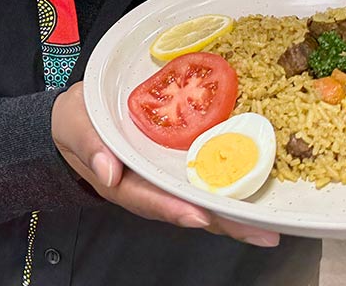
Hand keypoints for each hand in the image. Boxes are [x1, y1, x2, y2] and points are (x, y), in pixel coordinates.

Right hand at [51, 82, 278, 246]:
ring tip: (270, 222)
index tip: (200, 216)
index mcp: (122, 183)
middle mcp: (150, 186)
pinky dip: (231, 182)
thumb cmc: (78, 120)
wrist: (82, 113)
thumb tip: (108, 172)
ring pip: (202, 198)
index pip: (150, 199)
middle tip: (260, 232)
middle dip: (224, 222)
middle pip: (188, 209)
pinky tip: (258, 187)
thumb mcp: (75, 124)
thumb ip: (89, 144)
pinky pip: (205, 176)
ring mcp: (167, 177)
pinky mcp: (179, 163)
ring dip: (235, 211)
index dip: (175, 208)